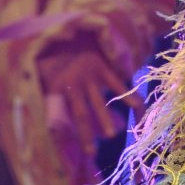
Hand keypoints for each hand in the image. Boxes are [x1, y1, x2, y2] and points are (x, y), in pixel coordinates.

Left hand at [37, 30, 143, 155]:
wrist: (68, 32)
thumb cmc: (56, 61)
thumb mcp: (47, 77)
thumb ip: (52, 101)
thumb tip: (53, 127)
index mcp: (55, 89)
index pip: (55, 113)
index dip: (59, 130)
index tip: (61, 142)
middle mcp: (72, 84)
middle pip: (79, 113)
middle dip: (84, 133)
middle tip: (90, 152)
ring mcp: (88, 75)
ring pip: (97, 101)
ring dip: (104, 119)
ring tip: (111, 135)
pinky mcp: (101, 67)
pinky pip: (115, 84)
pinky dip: (126, 95)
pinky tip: (137, 107)